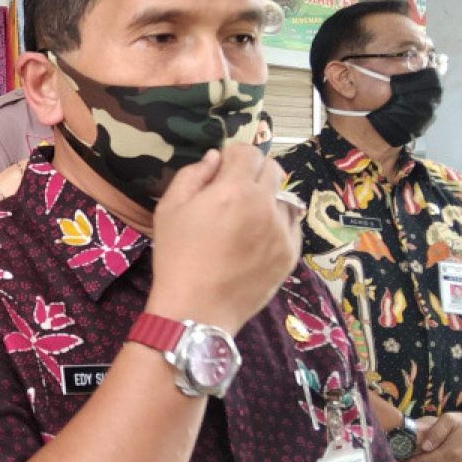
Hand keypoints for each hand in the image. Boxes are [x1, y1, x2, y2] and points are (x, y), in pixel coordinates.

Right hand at [146, 144, 301, 334]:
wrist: (196, 309)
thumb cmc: (176, 256)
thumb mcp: (169, 208)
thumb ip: (193, 175)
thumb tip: (215, 159)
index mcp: (235, 190)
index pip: (249, 152)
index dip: (232, 157)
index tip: (220, 172)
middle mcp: (266, 205)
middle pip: (272, 169)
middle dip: (252, 173)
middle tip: (232, 193)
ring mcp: (283, 231)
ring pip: (285, 196)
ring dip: (268, 198)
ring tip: (246, 219)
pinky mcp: (290, 254)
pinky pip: (291, 225)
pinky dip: (277, 223)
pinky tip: (256, 239)